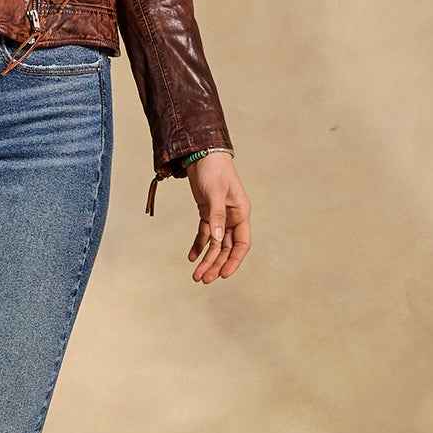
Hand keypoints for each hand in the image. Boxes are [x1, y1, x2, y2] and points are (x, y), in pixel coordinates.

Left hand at [185, 151, 250, 282]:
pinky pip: (204, 234)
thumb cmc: (214, 169)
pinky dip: (198, 246)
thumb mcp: (215, 193)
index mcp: (241, 213)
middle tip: (203, 279)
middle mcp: (233, 217)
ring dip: (206, 259)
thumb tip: (217, 239)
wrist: (202, 153)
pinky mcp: (207, 213)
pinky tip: (191, 257)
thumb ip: (217, 217)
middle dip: (215, 264)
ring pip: (215, 244)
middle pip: (226, 248)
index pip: (242, 244)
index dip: (233, 261)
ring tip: (196, 275)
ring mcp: (220, 216)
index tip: (222, 275)